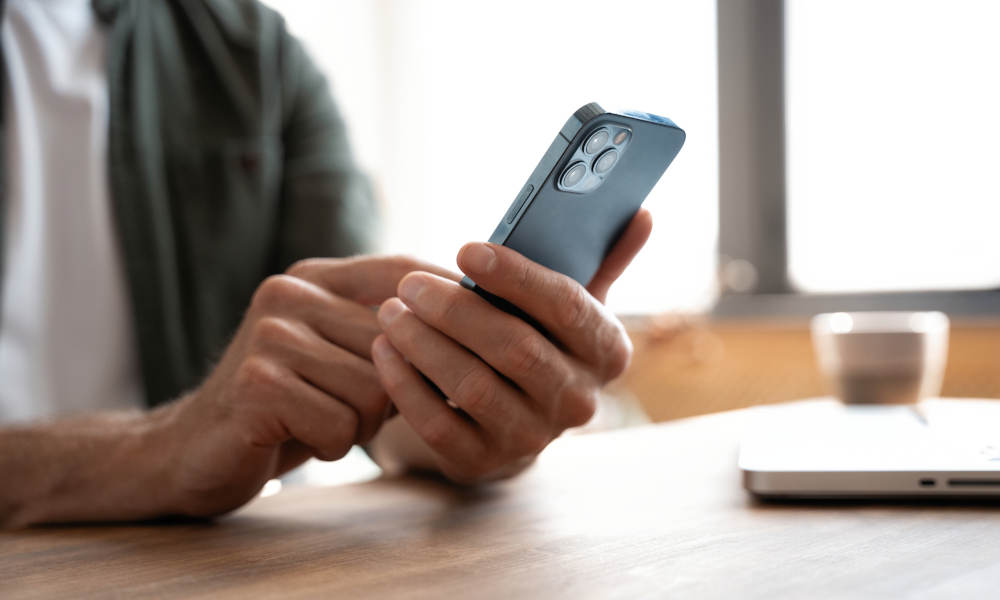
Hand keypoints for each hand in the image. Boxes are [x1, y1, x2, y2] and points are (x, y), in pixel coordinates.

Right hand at [153, 255, 453, 516]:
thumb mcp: (336, 355)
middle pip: (398, 344)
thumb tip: (477, 320)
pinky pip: (340, 424)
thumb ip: (387, 332)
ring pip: (374, 388)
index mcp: (313, 278)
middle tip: (350, 407)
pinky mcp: (255, 383)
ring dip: (358, 423)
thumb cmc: (285, 404)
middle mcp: (289, 293)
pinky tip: (295, 436)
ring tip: (318, 419)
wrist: (192, 450)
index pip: (402, 271)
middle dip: (388, 391)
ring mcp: (269, 335)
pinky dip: (329, 443)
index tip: (488, 321)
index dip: (450, 298)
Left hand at [371, 209, 652, 483]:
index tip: (466, 247)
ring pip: (472, 386)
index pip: (568, 307)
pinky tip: (384, 349)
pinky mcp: (482, 462)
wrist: (511, 414)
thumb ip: (604, 258)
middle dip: (455, 311)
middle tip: (411, 283)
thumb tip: (641, 213)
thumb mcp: (572, 303)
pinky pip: (437, 424)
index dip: (516, 276)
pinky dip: (404, 384)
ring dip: (423, 343)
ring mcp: (531, 438)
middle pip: (515, 349)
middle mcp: (578, 401)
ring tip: (390, 310)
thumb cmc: (539, 338)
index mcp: (607, 351)